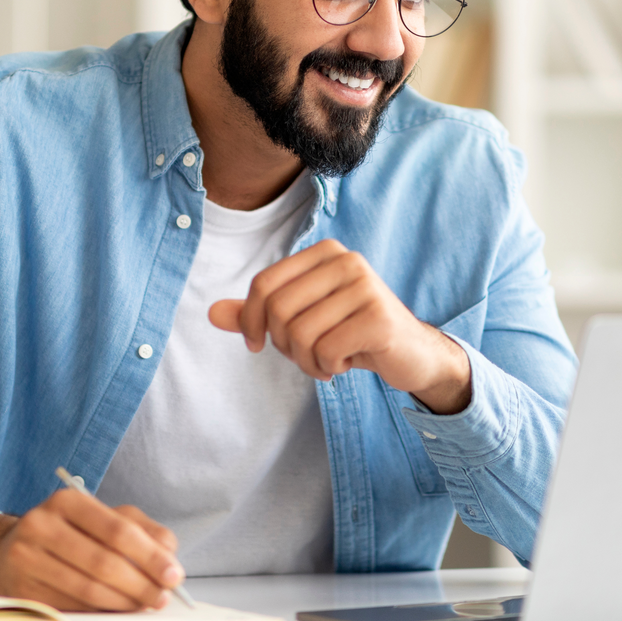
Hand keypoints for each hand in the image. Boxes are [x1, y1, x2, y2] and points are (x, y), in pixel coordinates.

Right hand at [0, 489, 184, 611]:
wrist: (7, 552)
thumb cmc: (66, 534)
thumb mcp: (101, 517)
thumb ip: (139, 528)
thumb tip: (169, 553)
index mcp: (66, 501)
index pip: (117, 529)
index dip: (149, 555)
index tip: (173, 574)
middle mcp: (41, 526)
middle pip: (103, 562)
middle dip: (140, 583)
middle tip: (162, 596)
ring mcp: (26, 560)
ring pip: (87, 589)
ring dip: (123, 602)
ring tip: (144, 604)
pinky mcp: (20, 592)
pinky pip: (70, 608)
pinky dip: (99, 613)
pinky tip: (115, 611)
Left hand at [208, 239, 471, 414]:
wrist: (410, 353)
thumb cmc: (350, 331)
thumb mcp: (302, 318)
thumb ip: (258, 314)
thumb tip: (211, 314)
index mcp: (324, 253)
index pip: (264, 284)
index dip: (249, 320)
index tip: (256, 344)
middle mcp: (346, 261)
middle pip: (279, 310)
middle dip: (284, 345)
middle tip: (305, 356)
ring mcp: (366, 287)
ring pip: (301, 334)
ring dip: (307, 362)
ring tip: (326, 361)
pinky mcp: (379, 318)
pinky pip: (327, 350)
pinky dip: (328, 367)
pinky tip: (345, 363)